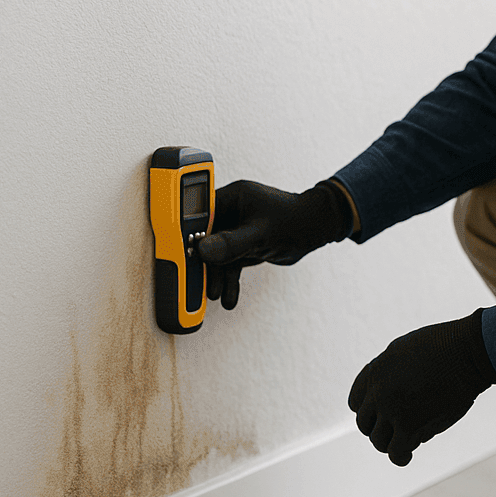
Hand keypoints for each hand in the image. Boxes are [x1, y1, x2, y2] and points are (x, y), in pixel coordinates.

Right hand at [198, 178, 352, 308]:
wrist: (318, 229)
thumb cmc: (295, 220)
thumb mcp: (261, 233)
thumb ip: (233, 243)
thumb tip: (203, 251)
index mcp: (231, 198)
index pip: (198, 215)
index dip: (185, 234)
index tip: (177, 254)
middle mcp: (231, 212)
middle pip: (203, 239)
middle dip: (201, 263)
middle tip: (195, 283)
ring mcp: (235, 230)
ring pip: (216, 256)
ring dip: (215, 277)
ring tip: (216, 295)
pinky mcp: (243, 245)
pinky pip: (229, 265)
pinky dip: (229, 281)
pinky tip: (229, 298)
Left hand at [348, 309, 495, 465]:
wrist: (467, 353)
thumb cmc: (446, 346)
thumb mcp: (406, 350)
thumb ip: (391, 371)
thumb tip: (389, 388)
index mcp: (376, 371)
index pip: (355, 401)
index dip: (369, 410)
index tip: (381, 415)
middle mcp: (378, 391)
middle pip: (365, 423)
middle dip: (379, 427)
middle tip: (396, 429)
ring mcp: (392, 410)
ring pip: (378, 441)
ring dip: (391, 442)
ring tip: (405, 442)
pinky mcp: (409, 427)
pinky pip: (396, 452)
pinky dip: (401, 456)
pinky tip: (407, 455)